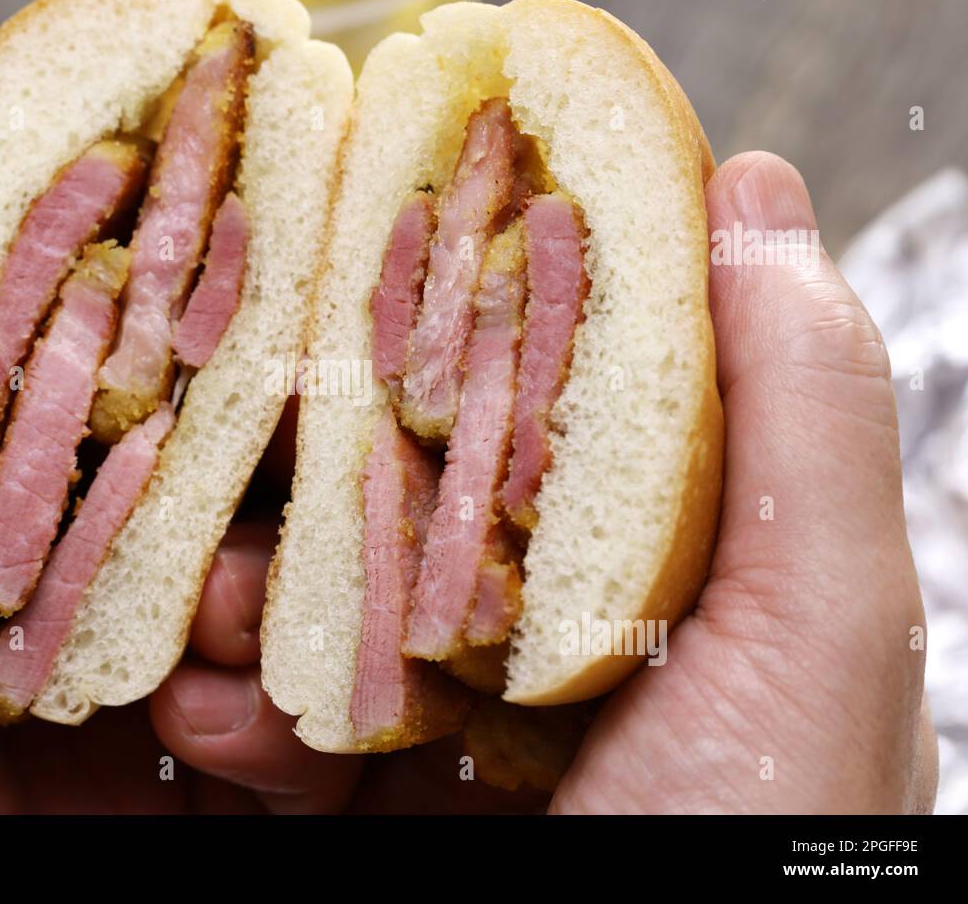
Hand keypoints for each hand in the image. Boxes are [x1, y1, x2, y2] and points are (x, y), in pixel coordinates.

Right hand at [149, 152, 938, 813]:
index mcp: (659, 571)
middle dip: (310, 475)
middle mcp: (558, 638)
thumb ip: (804, 414)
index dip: (447, 342)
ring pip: (323, 612)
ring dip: (245, 595)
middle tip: (237, 441)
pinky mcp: (385, 807)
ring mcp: (462, 727)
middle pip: (405, 506)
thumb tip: (759, 191)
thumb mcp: (815, 634)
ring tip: (214, 606)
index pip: (541, 412)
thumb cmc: (757, 843)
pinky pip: (284, 730)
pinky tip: (213, 714)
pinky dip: (231, 712)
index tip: (356, 283)